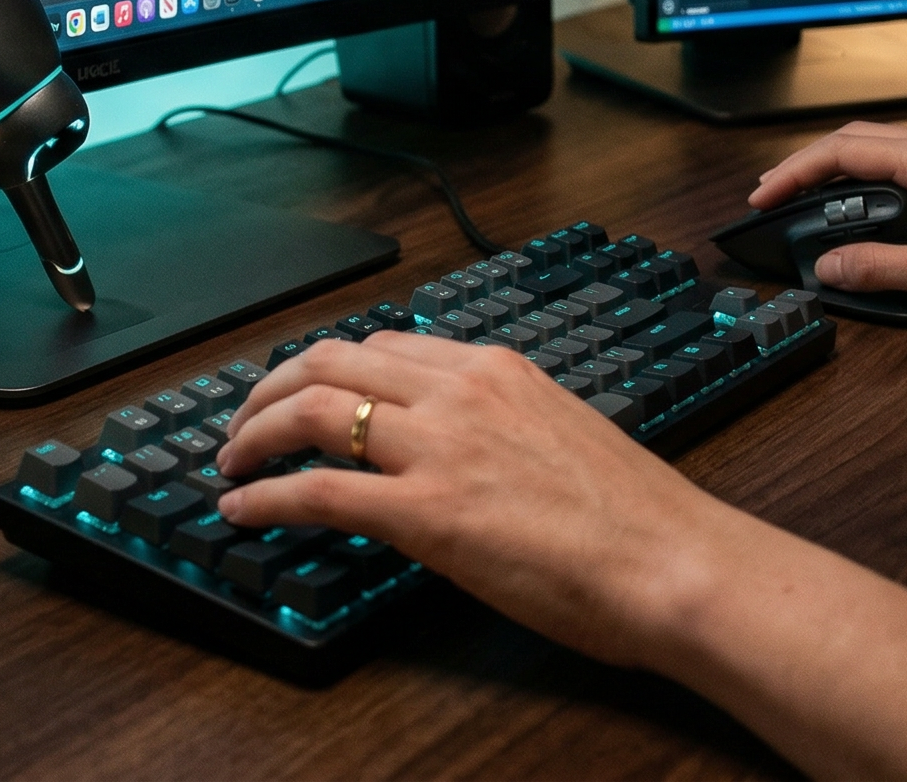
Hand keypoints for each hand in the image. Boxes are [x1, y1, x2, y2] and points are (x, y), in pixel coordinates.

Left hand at [214, 334, 746, 668]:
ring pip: (312, 410)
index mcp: (494, 369)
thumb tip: (459, 448)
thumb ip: (500, 424)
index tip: (300, 392)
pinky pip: (318, 490)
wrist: (675, 562)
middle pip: (330, 361)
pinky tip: (244, 509)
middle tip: (244, 423)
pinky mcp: (426, 512)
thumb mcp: (561, 433)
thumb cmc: (637, 518)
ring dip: (254, 433)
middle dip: (270, 387)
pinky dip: (266, 496)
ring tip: (231, 462)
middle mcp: (459, 391)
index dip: (326, 368)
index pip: (383, 344)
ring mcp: (440, 447)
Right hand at [748, 122, 906, 321]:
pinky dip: (873, 183)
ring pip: (884, 151)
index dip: (795, 172)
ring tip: (811, 202)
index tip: (765, 195)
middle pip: (859, 140)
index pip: (844, 151)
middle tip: (776, 195)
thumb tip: (830, 266)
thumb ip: (881, 268)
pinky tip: (867, 211)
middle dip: (810, 165)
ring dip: (841, 172)